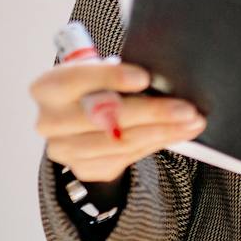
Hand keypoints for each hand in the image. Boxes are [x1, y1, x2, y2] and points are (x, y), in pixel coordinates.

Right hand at [29, 61, 206, 184]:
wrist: (82, 121)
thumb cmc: (95, 88)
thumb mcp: (97, 72)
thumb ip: (117, 72)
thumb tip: (161, 74)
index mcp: (48, 88)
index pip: (75, 79)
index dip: (110, 77)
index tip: (144, 77)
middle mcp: (49, 121)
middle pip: (103, 118)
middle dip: (151, 112)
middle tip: (186, 109)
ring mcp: (65, 149)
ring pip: (119, 142)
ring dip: (162, 132)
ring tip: (192, 122)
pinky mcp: (84, 168)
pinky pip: (127, 157)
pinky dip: (156, 143)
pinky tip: (178, 133)